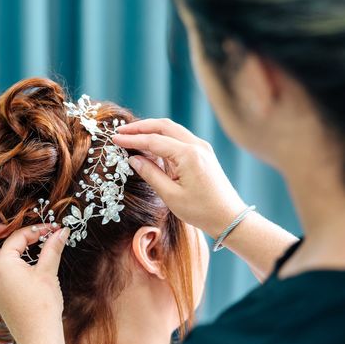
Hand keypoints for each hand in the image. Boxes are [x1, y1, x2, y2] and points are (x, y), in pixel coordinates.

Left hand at [0, 223, 69, 343]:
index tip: (49, 230)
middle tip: (6, 228)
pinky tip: (3, 267)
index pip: (15, 238)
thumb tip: (61, 231)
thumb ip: (52, 248)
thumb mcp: (48, 272)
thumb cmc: (43, 305)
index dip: (33, 231)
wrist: (38, 336)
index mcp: (2, 265)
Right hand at [113, 118, 246, 238]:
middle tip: (121, 130)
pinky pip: (179, 138)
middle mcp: (196, 145)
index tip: (115, 138)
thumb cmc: (201, 210)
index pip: (154, 141)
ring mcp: (202, 148)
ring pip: (172, 129)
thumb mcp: (170, 195)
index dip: (132, 139)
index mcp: (188, 155)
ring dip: (151, 130)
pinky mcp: (203, 153)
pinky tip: (151, 144)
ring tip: (132, 134)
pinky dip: (163, 137)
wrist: (229, 217)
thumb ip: (150, 174)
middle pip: (163, 126)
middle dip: (140, 127)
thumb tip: (133, 159)